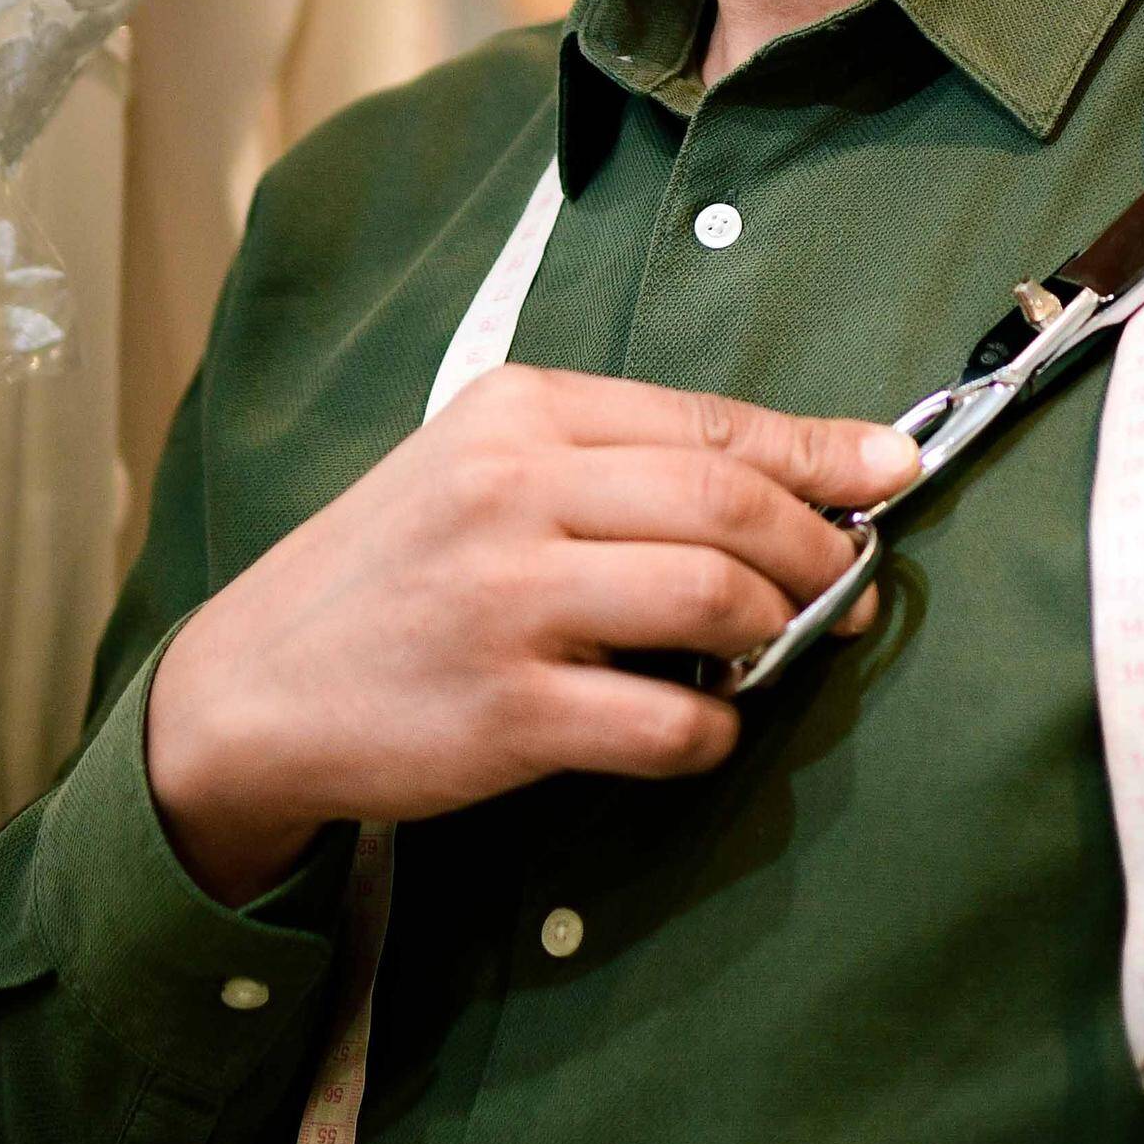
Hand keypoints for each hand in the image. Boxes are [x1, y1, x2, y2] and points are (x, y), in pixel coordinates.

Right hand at [144, 369, 917, 902]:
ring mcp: (508, 602)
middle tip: (850, 585)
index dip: (821, 450)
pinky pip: (670, 722)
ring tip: (784, 648)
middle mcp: (513, 492)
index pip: (709, 420)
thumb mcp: (479, 470)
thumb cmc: (392, 573)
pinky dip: (714, 729)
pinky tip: (702, 726)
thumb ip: (610, 463)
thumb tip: (788, 479)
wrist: (252, 688)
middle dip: (820, 548)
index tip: (891, 470)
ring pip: (717, 599)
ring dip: (783, 631)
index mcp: (517, 413)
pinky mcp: (507, 711)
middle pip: (731, 502)